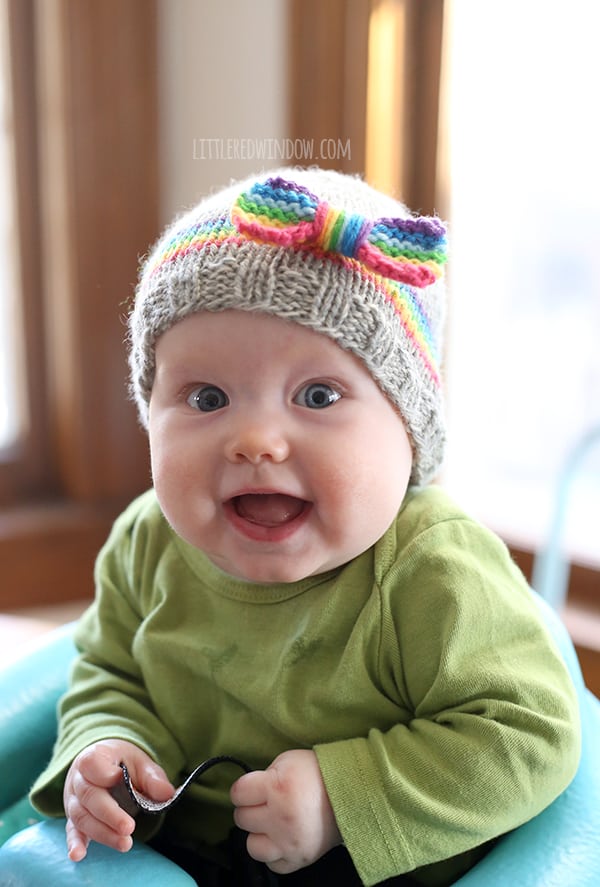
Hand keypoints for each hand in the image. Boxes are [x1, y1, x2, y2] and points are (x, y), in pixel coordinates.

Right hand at [63, 739, 173, 861]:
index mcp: (94, 757)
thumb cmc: (123, 764)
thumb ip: (152, 778)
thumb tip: (167, 794)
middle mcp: (78, 778)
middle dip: (109, 814)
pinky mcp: (73, 818)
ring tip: (124, 843)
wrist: (105, 765)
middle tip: (129, 828)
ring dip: (102, 832)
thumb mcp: (140, 763)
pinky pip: (71, 830)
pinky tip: (78, 855)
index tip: (118, 778)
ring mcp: (73, 800)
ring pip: (82, 817)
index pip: (91, 763)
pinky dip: (75, 843)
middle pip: (89, 796)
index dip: (103, 773)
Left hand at [230, 749, 341, 874]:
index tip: (252, 789)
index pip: (238, 794)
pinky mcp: (300, 858)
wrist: (350, 791)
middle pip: (242, 818)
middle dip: (251, 809)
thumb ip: (264, 776)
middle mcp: (281, 817)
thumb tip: (249, 793)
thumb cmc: (317, 773)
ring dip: (259, 834)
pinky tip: (282, 839)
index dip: (244, 790)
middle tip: (266, 804)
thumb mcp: (287, 761)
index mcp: (277, 787)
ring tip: (272, 824)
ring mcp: (289, 841)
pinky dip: (275, 853)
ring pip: (252, 846)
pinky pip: (273, 864)